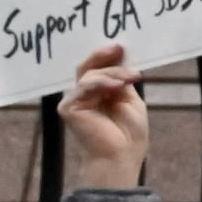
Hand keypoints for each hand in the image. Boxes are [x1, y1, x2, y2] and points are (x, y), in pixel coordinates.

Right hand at [61, 42, 150, 188]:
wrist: (121, 156)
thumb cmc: (129, 134)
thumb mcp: (130, 100)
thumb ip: (122, 80)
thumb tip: (120, 56)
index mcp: (99, 92)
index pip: (99, 68)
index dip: (108, 56)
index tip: (122, 46)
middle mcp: (84, 95)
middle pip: (88, 67)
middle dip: (104, 55)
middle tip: (119, 47)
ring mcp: (75, 101)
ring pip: (90, 75)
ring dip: (113, 73)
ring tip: (132, 78)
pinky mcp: (69, 108)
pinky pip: (84, 86)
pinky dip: (102, 83)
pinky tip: (118, 86)